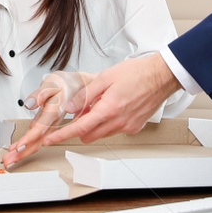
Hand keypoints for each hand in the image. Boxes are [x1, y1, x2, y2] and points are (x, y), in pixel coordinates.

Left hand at [4, 52, 178, 166]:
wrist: (161, 76)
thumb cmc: (137, 73)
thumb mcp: (105, 78)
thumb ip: (86, 95)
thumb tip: (69, 107)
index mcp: (109, 109)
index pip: (79, 128)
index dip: (62, 135)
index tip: (50, 140)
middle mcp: (119, 122)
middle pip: (89, 135)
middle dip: (80, 127)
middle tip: (82, 110)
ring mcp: (128, 127)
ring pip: (102, 133)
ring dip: (95, 124)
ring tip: (102, 103)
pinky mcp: (135, 128)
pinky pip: (115, 130)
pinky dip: (109, 122)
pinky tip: (115, 106)